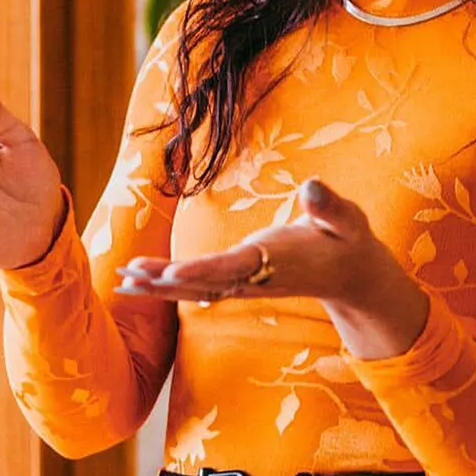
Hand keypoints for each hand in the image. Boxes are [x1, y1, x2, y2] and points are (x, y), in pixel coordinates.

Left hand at [115, 178, 429, 357]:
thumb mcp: (347, 219)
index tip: (171, 272)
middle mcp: (253, 276)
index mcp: (274, 259)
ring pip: (195, 289)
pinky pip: (199, 288)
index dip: (201, 269)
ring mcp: (245, 283)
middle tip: (126, 275)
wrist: (352, 274)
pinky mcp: (241, 282)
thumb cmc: (347, 240)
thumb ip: (329, 205)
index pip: (232, 266)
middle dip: (163, 281)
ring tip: (123, 278)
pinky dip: (169, 286)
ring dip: (158, 285)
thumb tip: (312, 186)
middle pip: (201, 283)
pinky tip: (144, 282)